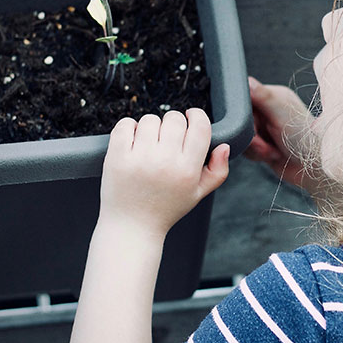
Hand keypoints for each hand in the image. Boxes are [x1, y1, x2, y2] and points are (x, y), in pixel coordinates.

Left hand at [98, 108, 229, 237]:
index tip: (191, 116)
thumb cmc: (166, 209)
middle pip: (174, 119)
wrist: (132, 227)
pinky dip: (129, 127)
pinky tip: (132, 140)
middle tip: (167, 137)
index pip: (200, 127)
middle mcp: (165, 162)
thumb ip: (218, 170)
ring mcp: (139, 159)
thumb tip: (225, 146)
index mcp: (187, 169)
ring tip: (149, 143)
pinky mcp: (117, 157)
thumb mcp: (198, 194)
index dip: (197, 115)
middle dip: (173, 123)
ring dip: (150, 127)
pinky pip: (125, 125)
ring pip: (150, 120)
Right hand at [244, 76, 314, 190]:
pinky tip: (272, 156)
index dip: (243, 114)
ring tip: (273, 151)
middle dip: (252, 136)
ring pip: (242, 136)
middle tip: (266, 143)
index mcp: (273, 96)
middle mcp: (268, 110)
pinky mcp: (264, 145)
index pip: (245, 98)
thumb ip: (263, 96)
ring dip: (256, 148)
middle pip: (241, 120)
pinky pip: (246, 148)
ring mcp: (265, 128)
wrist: (312, 169)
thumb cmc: (305, 139)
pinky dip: (256, 155)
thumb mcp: (281, 114)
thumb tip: (247, 80)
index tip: (254, 125)